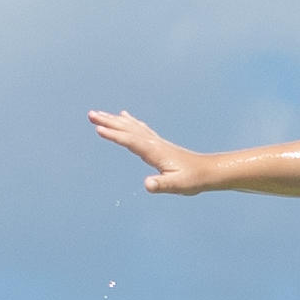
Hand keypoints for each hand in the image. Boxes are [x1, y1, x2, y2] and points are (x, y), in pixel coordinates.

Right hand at [87, 109, 206, 193]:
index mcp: (155, 151)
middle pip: (127, 129)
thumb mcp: (177, 186)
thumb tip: (147, 184)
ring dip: (114, 120)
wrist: (208, 171)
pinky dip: (129, 122)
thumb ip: (162, 185)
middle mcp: (153, 143)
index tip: (98, 128)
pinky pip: (139, 129)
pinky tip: (124, 116)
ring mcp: (155, 141)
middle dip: (108, 122)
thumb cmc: (192, 180)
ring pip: (131, 127)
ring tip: (99, 114)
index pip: (131, 141)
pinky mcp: (157, 144)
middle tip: (90, 115)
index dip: (114, 135)